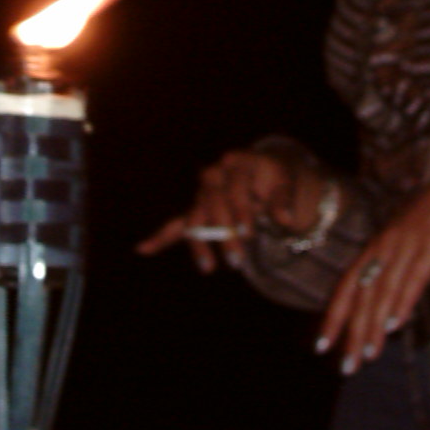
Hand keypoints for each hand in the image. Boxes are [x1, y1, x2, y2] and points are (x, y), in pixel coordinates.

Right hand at [136, 148, 327, 273]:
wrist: (263, 171)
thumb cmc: (275, 177)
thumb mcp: (285, 183)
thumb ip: (283, 200)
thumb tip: (286, 220)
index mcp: (236, 162)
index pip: (234, 187)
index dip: (239, 210)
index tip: (247, 232)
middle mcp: (215, 175)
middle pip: (213, 204)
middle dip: (223, 234)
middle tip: (237, 261)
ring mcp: (203, 193)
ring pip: (195, 217)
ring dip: (200, 243)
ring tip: (208, 267)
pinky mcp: (197, 209)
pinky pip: (177, 223)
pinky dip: (161, 237)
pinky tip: (144, 249)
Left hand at [316, 164, 429, 374]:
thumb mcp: (411, 239)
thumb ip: (398, 267)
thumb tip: (392, 307)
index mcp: (378, 244)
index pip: (348, 284)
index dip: (334, 315)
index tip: (322, 346)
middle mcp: (386, 245)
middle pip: (362, 294)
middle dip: (352, 332)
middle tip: (347, 366)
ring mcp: (407, 243)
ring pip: (384, 290)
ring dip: (374, 326)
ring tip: (368, 356)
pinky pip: (413, 275)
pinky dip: (402, 300)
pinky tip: (396, 323)